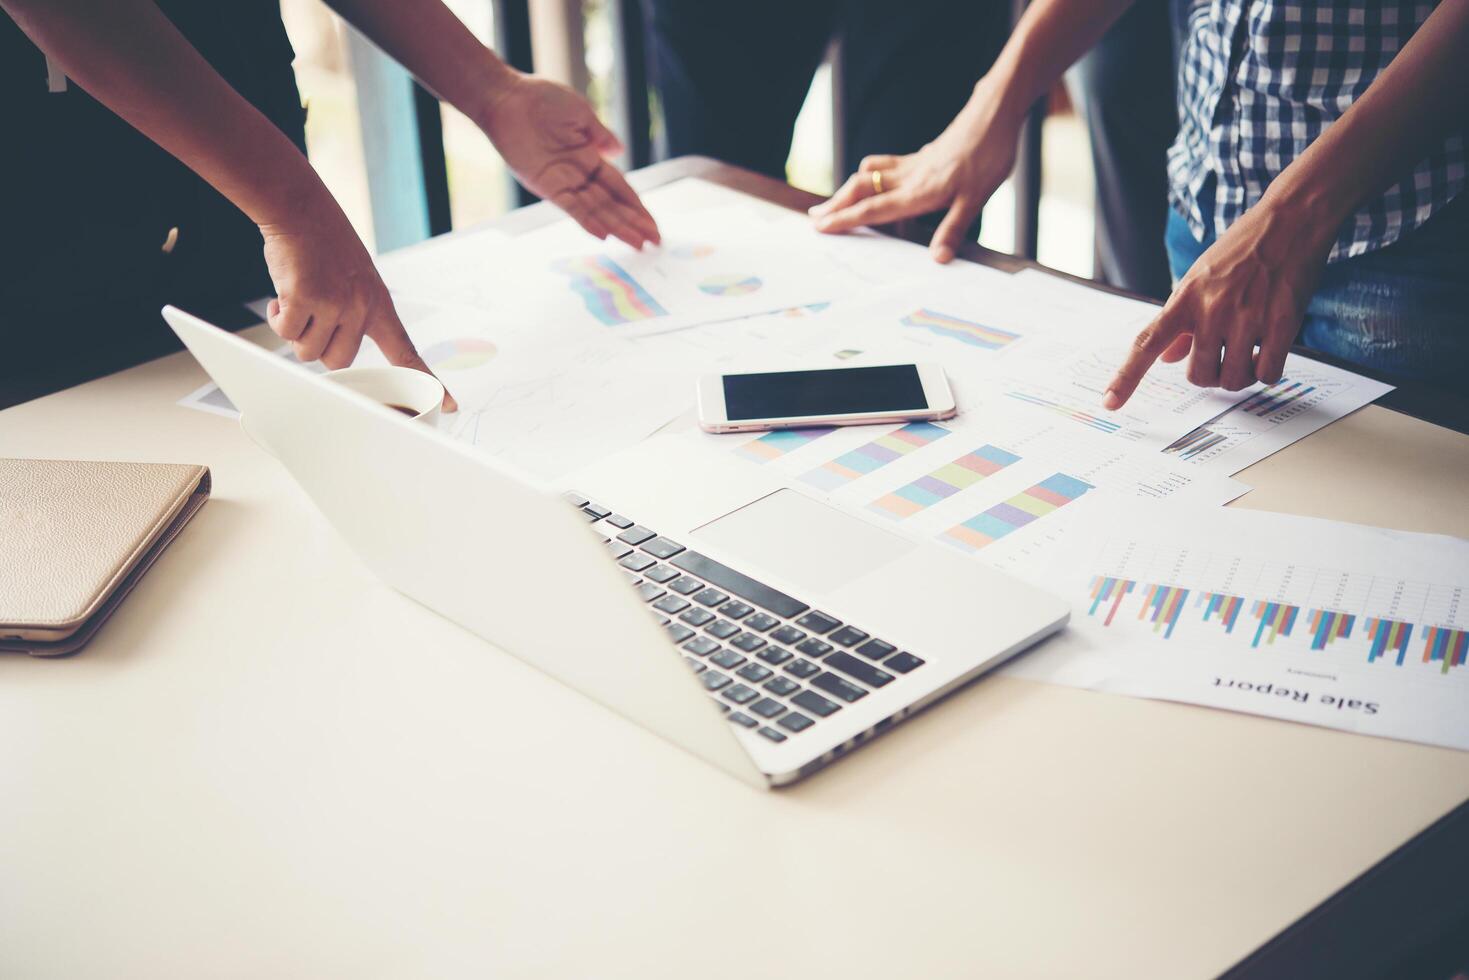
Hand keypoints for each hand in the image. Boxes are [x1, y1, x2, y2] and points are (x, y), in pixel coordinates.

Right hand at [260, 194, 456, 410]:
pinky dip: (278, 318)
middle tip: (313, 318)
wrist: (302, 210)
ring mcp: (333, 304)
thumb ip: (355, 312)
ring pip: (308, 352)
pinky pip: (286, 332)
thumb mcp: (357, 278)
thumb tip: (331, 352)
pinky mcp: (303, 299)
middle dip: (320, 348)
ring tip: (299, 298)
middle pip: (339, 362)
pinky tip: (283, 295)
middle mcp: (360, 308)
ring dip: (296, 331)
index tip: (452, 406)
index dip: (428, 379)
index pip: (407, 351)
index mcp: (379, 305)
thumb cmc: (325, 245)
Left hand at [476, 72, 659, 249]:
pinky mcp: (546, 185)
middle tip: (654, 242)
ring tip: (638, 245)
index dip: (637, 206)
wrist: (508, 97)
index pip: (619, 188)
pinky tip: (605, 235)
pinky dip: (587, 221)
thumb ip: (601, 136)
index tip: (652, 224)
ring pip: (597, 211)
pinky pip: (571, 207)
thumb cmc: (541, 98)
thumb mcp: (581, 114)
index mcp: (590, 157)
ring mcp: (563, 182)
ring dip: (618, 228)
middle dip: (634, 223)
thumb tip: (620, 152)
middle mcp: (578, 175)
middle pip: (612, 205)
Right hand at [808, 77, 1023, 262]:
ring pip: (868, 175)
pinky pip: (884, 166)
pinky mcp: (919, 156)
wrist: (993, 115)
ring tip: (834, 202)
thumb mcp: (977, 198)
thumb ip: (954, 228)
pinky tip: (870, 181)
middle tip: (814, 218)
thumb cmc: (989, 155)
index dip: (846, 219)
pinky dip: (868, 176)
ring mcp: (911, 164)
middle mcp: (908, 177)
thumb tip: (938, 258)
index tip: (822, 227)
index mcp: (919, 191)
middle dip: (836, 204)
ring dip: (848, 189)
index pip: (874, 209)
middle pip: (861, 189)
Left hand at [1103, 195, 1334, 409]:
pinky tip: (1269, 353)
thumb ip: (1182, 320)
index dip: (1126, 377)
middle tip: (1223, 357)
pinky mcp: (1281, 323)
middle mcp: (1211, 309)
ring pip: (1232, 380)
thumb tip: (1166, 358)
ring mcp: (1247, 317)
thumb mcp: (1199, 278)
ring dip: (1240, 377)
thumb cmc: (1242, 249)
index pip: (1147, 344)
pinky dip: (1267, 372)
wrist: (1291, 220)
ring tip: (1248, 354)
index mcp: (1185, 298)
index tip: (1109, 403)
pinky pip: (1267, 373)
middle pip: (1198, 376)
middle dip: (1210, 375)